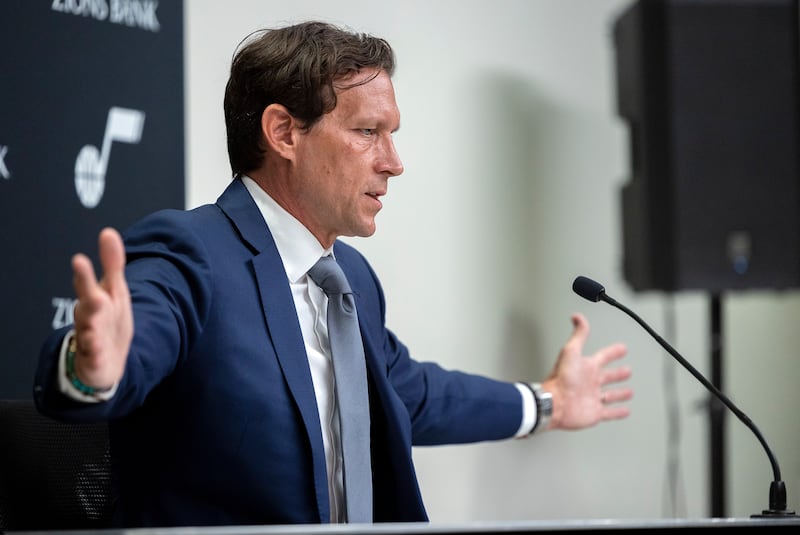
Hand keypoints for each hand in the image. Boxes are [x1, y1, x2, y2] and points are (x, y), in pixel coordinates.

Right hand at [70, 227, 132, 389]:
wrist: (103, 363)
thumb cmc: (107, 322)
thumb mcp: (115, 292)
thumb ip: (112, 264)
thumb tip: (109, 233)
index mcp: (95, 298)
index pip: (90, 281)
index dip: (86, 270)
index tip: (81, 256)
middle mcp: (89, 315)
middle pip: (87, 299)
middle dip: (84, 283)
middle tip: (79, 264)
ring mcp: (90, 337)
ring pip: (88, 326)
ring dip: (89, 317)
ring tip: (92, 304)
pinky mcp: (95, 358)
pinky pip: (94, 356)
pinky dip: (95, 353)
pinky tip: (96, 350)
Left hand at [541, 313, 631, 430]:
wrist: (555, 402)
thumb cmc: (561, 378)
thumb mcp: (571, 351)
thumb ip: (578, 335)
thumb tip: (578, 317)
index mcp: (586, 367)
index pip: (604, 357)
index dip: (613, 352)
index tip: (622, 348)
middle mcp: (590, 382)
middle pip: (608, 376)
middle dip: (618, 373)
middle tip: (628, 371)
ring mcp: (592, 398)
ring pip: (610, 395)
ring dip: (620, 394)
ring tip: (629, 392)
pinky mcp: (594, 413)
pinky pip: (610, 413)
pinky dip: (618, 412)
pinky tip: (625, 411)